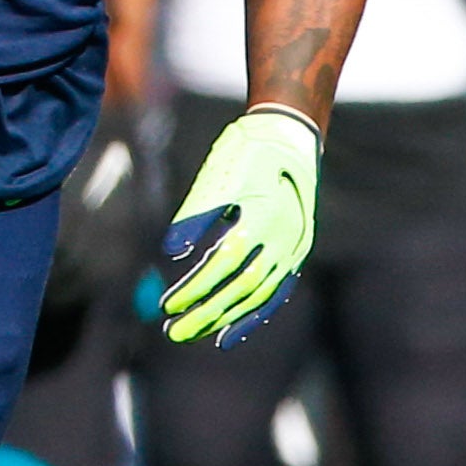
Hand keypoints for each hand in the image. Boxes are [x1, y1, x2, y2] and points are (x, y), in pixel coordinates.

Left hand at [159, 104, 319, 346]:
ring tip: (196, 332)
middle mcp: (286, 236)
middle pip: (244, 287)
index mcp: (265, 214)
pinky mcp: (296, 251)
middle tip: (174, 332)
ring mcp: (296, 246)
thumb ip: (195, 213)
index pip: (226, 262)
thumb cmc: (245, 149)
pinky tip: (229, 331)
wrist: (288, 133)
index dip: (197, 286)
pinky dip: (254, 314)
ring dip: (227, 317)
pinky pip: (276, 291)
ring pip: (261, 294)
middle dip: (207, 312)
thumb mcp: (216, 174)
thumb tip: (170, 251)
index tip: (169, 305)